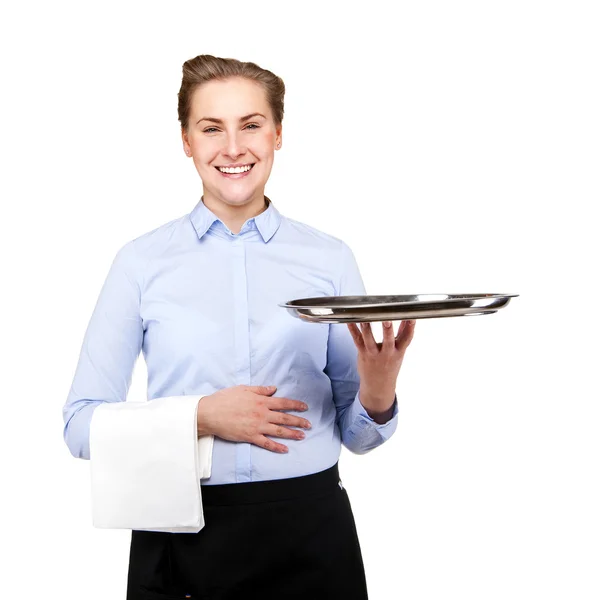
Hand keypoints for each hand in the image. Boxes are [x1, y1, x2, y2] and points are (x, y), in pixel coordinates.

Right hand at [196, 385, 311, 453]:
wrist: (211, 412)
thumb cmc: (225, 399)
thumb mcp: (244, 389)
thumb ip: (260, 390)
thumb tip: (273, 389)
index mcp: (261, 401)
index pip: (283, 403)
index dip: (296, 405)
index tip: (305, 407)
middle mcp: (262, 413)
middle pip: (285, 418)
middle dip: (299, 421)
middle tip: (309, 425)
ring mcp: (257, 426)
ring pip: (279, 431)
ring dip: (292, 434)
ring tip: (302, 436)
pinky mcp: (250, 436)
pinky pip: (266, 443)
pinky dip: (277, 447)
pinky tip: (285, 449)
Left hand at [346, 320, 415, 413]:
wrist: (378, 385)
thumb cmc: (390, 365)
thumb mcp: (399, 352)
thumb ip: (402, 335)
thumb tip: (408, 319)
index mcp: (398, 352)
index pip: (407, 339)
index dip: (410, 327)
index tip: (411, 316)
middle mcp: (387, 353)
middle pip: (388, 340)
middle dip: (388, 330)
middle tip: (387, 319)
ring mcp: (374, 354)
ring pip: (369, 340)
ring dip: (367, 329)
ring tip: (365, 318)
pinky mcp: (363, 353)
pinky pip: (357, 340)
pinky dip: (353, 330)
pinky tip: (350, 321)